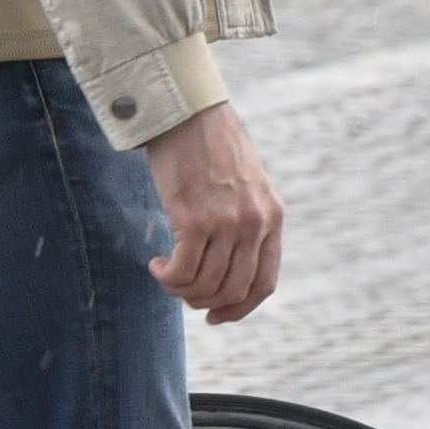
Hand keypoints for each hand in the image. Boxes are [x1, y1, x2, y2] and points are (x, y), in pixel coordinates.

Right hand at [143, 99, 282, 322]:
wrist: (188, 113)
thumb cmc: (210, 146)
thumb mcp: (247, 185)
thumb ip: (247, 222)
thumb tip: (228, 265)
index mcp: (272, 218)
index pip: (263, 283)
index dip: (239, 309)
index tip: (217, 316)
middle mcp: (254, 224)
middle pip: (232, 290)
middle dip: (204, 301)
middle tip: (182, 292)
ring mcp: (226, 223)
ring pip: (205, 285)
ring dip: (180, 289)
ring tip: (165, 274)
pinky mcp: (194, 218)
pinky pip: (182, 271)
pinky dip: (167, 277)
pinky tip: (157, 265)